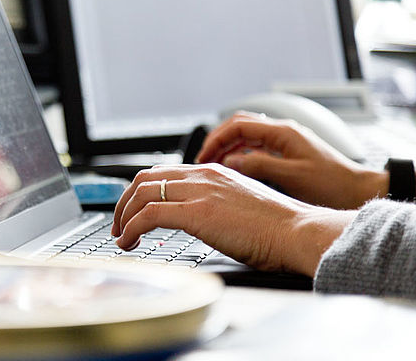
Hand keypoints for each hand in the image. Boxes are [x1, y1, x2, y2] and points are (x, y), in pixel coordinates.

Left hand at [111, 163, 354, 275]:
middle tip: (118, 225)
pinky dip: (131, 228)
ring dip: (123, 217)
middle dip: (124, 202)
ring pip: (141, 193)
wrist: (297, 231)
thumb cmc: (275, 227)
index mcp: (212, 171)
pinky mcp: (196, 212)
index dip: (139, 192)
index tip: (132, 211)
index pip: (162, 173)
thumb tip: (196, 219)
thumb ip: (214, 204)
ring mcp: (198, 191)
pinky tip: (128, 243)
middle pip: (144, 178)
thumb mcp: (238, 204)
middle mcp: (202, 175)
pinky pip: (148, 215)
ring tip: (121, 238)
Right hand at [195, 113, 386, 208]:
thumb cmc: (334, 185)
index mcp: (283, 132)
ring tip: (212, 165)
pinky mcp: (288, 153)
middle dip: (217, 140)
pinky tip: (233, 170)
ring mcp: (285, 142)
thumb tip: (229, 161)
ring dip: (226, 148)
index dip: (216, 139)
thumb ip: (259, 165)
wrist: (361, 191)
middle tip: (201, 160)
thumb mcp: (292, 177)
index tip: (202, 157)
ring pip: (246, 136)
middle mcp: (283, 132)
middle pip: (238, 126)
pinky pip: (255, 147)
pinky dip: (239, 155)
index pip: (237, 126)